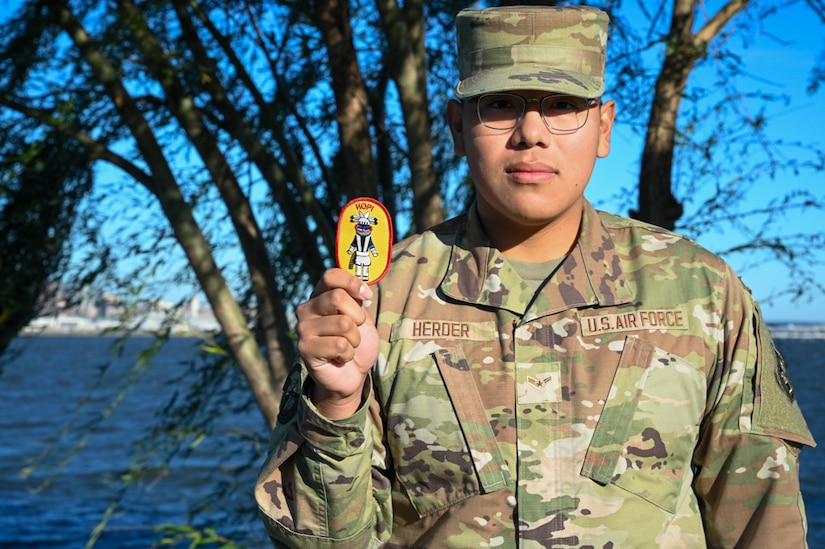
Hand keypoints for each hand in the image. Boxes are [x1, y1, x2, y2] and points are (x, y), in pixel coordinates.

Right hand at [295, 268, 377, 417]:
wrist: (351, 375)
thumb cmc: (356, 343)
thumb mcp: (361, 317)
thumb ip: (357, 299)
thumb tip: (362, 287)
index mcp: (320, 296)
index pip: (331, 276)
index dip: (352, 283)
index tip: (367, 296)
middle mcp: (306, 309)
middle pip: (338, 297)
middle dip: (358, 316)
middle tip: (356, 330)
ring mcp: (303, 328)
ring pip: (343, 324)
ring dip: (355, 339)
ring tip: (348, 346)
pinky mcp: (304, 348)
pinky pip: (340, 345)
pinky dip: (348, 354)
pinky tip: (340, 358)